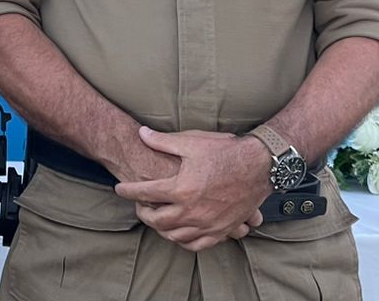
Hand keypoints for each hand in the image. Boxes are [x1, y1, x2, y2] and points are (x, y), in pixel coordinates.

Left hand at [114, 127, 270, 251]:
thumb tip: (141, 134)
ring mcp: (208, 224)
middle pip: (157, 221)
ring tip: (156, 218)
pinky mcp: (222, 230)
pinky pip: (197, 244)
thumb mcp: (191, 142)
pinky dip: (183, 241)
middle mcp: (193, 211)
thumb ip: (162, 141)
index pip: (145, 193)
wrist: (259, 166)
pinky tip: (178, 232)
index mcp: (182, 189)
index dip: (128, 191)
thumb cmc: (225, 152)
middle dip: (142, 213)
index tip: (119, 189)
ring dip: (161, 229)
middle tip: (138, 205)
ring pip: (175, 236)